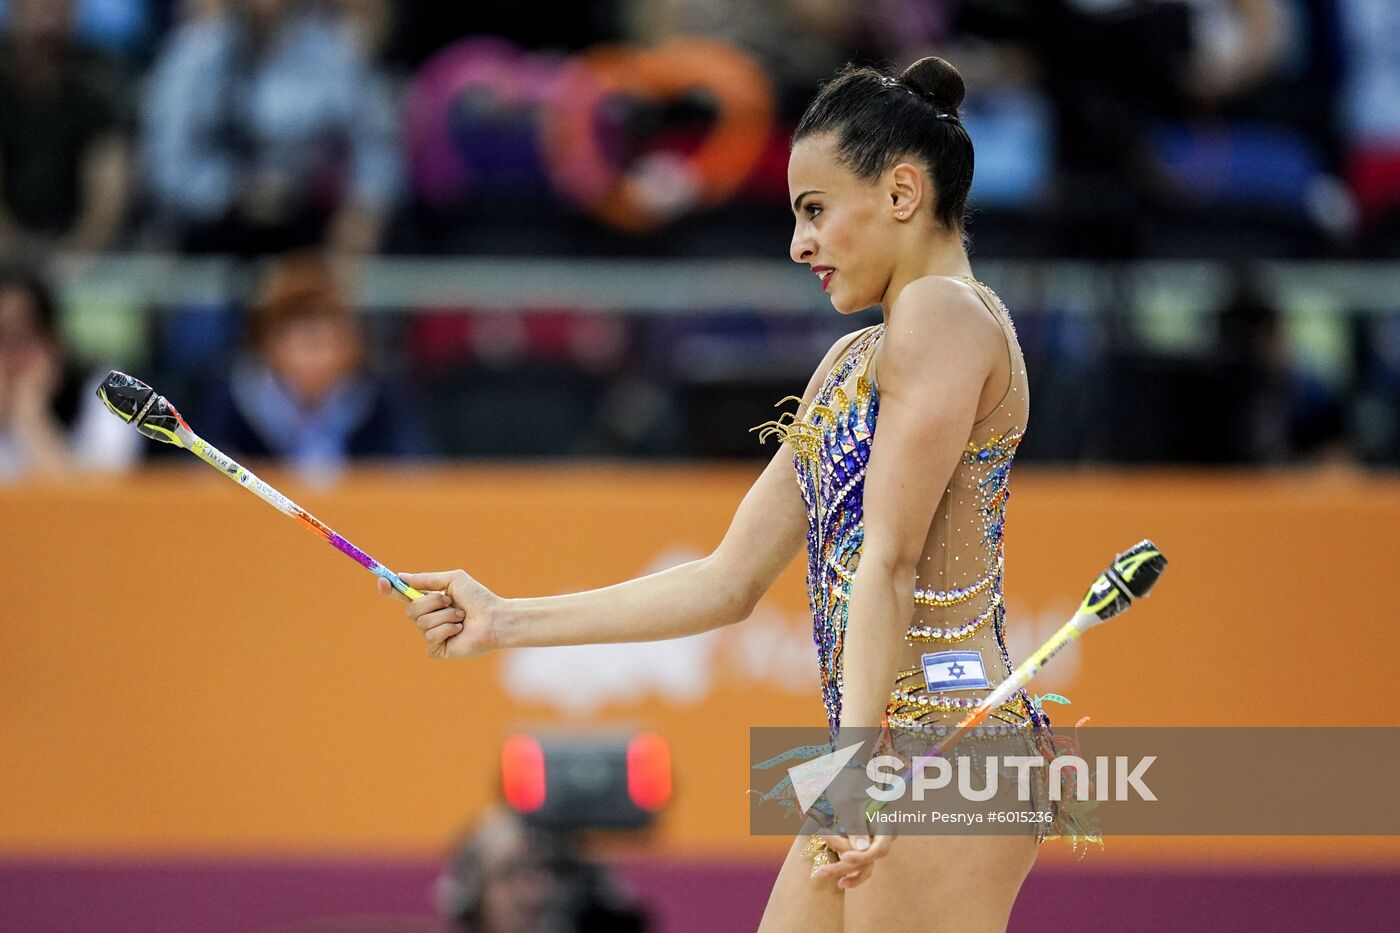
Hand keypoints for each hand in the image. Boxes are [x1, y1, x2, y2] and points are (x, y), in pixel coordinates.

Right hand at [376, 569, 501, 659]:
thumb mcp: (453, 580)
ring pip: (422, 623)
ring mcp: (432, 635)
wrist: (495, 618)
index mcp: (430, 602)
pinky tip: (460, 630)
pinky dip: (446, 629)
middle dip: (430, 602)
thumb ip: (427, 579)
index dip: (390, 590)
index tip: (382, 581)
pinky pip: (430, 637)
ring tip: (461, 617)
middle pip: (410, 610)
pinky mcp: (438, 650)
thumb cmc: (478, 598)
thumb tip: (402, 577)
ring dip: (444, 615)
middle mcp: (429, 619)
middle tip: (449, 601)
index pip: (403, 596)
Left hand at [810, 767, 895, 889]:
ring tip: (821, 872)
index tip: (845, 858)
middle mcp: (883, 834)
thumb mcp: (848, 803)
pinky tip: (830, 871)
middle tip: (822, 871)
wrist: (845, 769)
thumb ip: (855, 826)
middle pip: (869, 858)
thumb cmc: (848, 782)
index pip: (880, 848)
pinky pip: (857, 857)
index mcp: (886, 822)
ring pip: (863, 861)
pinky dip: (843, 863)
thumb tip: (862, 850)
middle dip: (846, 865)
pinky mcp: (862, 840)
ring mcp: (873, 838)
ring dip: (843, 868)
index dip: (864, 856)